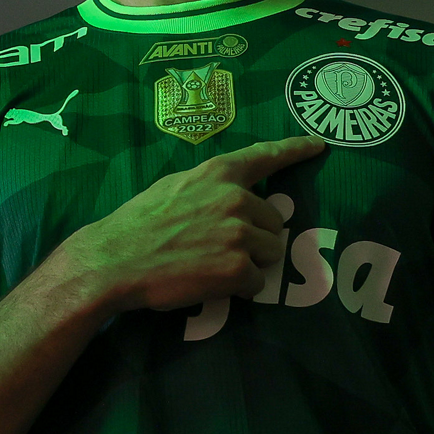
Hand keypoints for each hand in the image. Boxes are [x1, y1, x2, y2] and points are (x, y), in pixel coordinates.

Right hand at [62, 136, 324, 312]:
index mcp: (219, 174)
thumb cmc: (138, 223)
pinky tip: (212, 283)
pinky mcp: (237, 268)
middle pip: (273, 222)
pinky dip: (240, 287)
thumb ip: (209, 188)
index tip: (318, 145)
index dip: (295, 149)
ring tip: (214, 265)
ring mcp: (239, 234)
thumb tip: (231, 196)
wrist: (115, 261)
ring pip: (271, 252)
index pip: (266, 156)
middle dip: (254, 237)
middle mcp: (236, 198)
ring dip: (250, 262)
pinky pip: (256, 282)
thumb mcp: (174, 187)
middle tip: (218, 247)